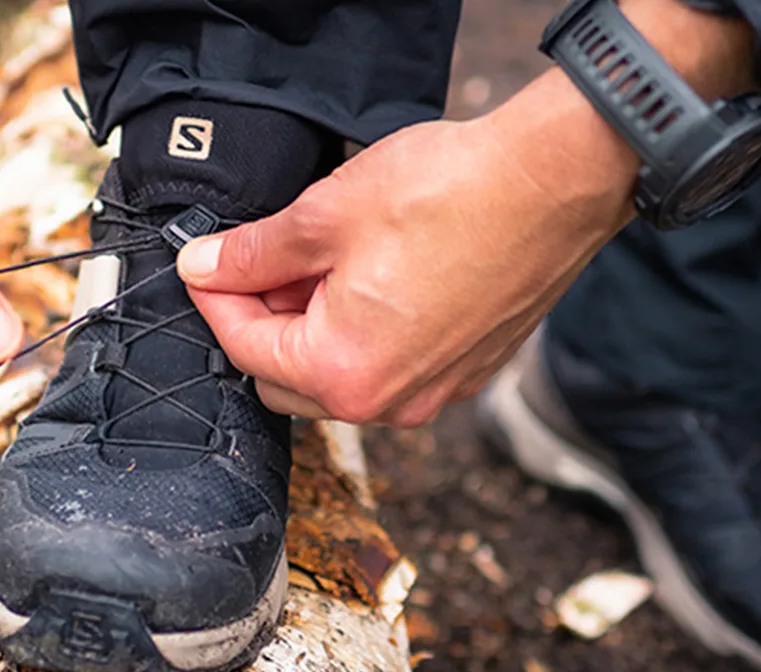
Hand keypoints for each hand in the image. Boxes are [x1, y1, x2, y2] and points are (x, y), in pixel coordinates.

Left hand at [175, 0, 755, 427]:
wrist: (556, 181)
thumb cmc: (450, 193)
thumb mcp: (325, 215)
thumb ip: (253, 253)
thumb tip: (204, 267)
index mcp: (343, 371)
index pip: (244, 347)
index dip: (214, 298)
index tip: (206, 262)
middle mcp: (387, 402)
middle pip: (284, 379)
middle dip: (262, 322)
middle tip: (264, 261)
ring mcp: (432, 394)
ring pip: (337, 377)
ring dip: (312, 330)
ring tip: (322, 263)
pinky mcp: (464, 374)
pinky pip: (388, 370)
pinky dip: (362, 335)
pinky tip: (371, 278)